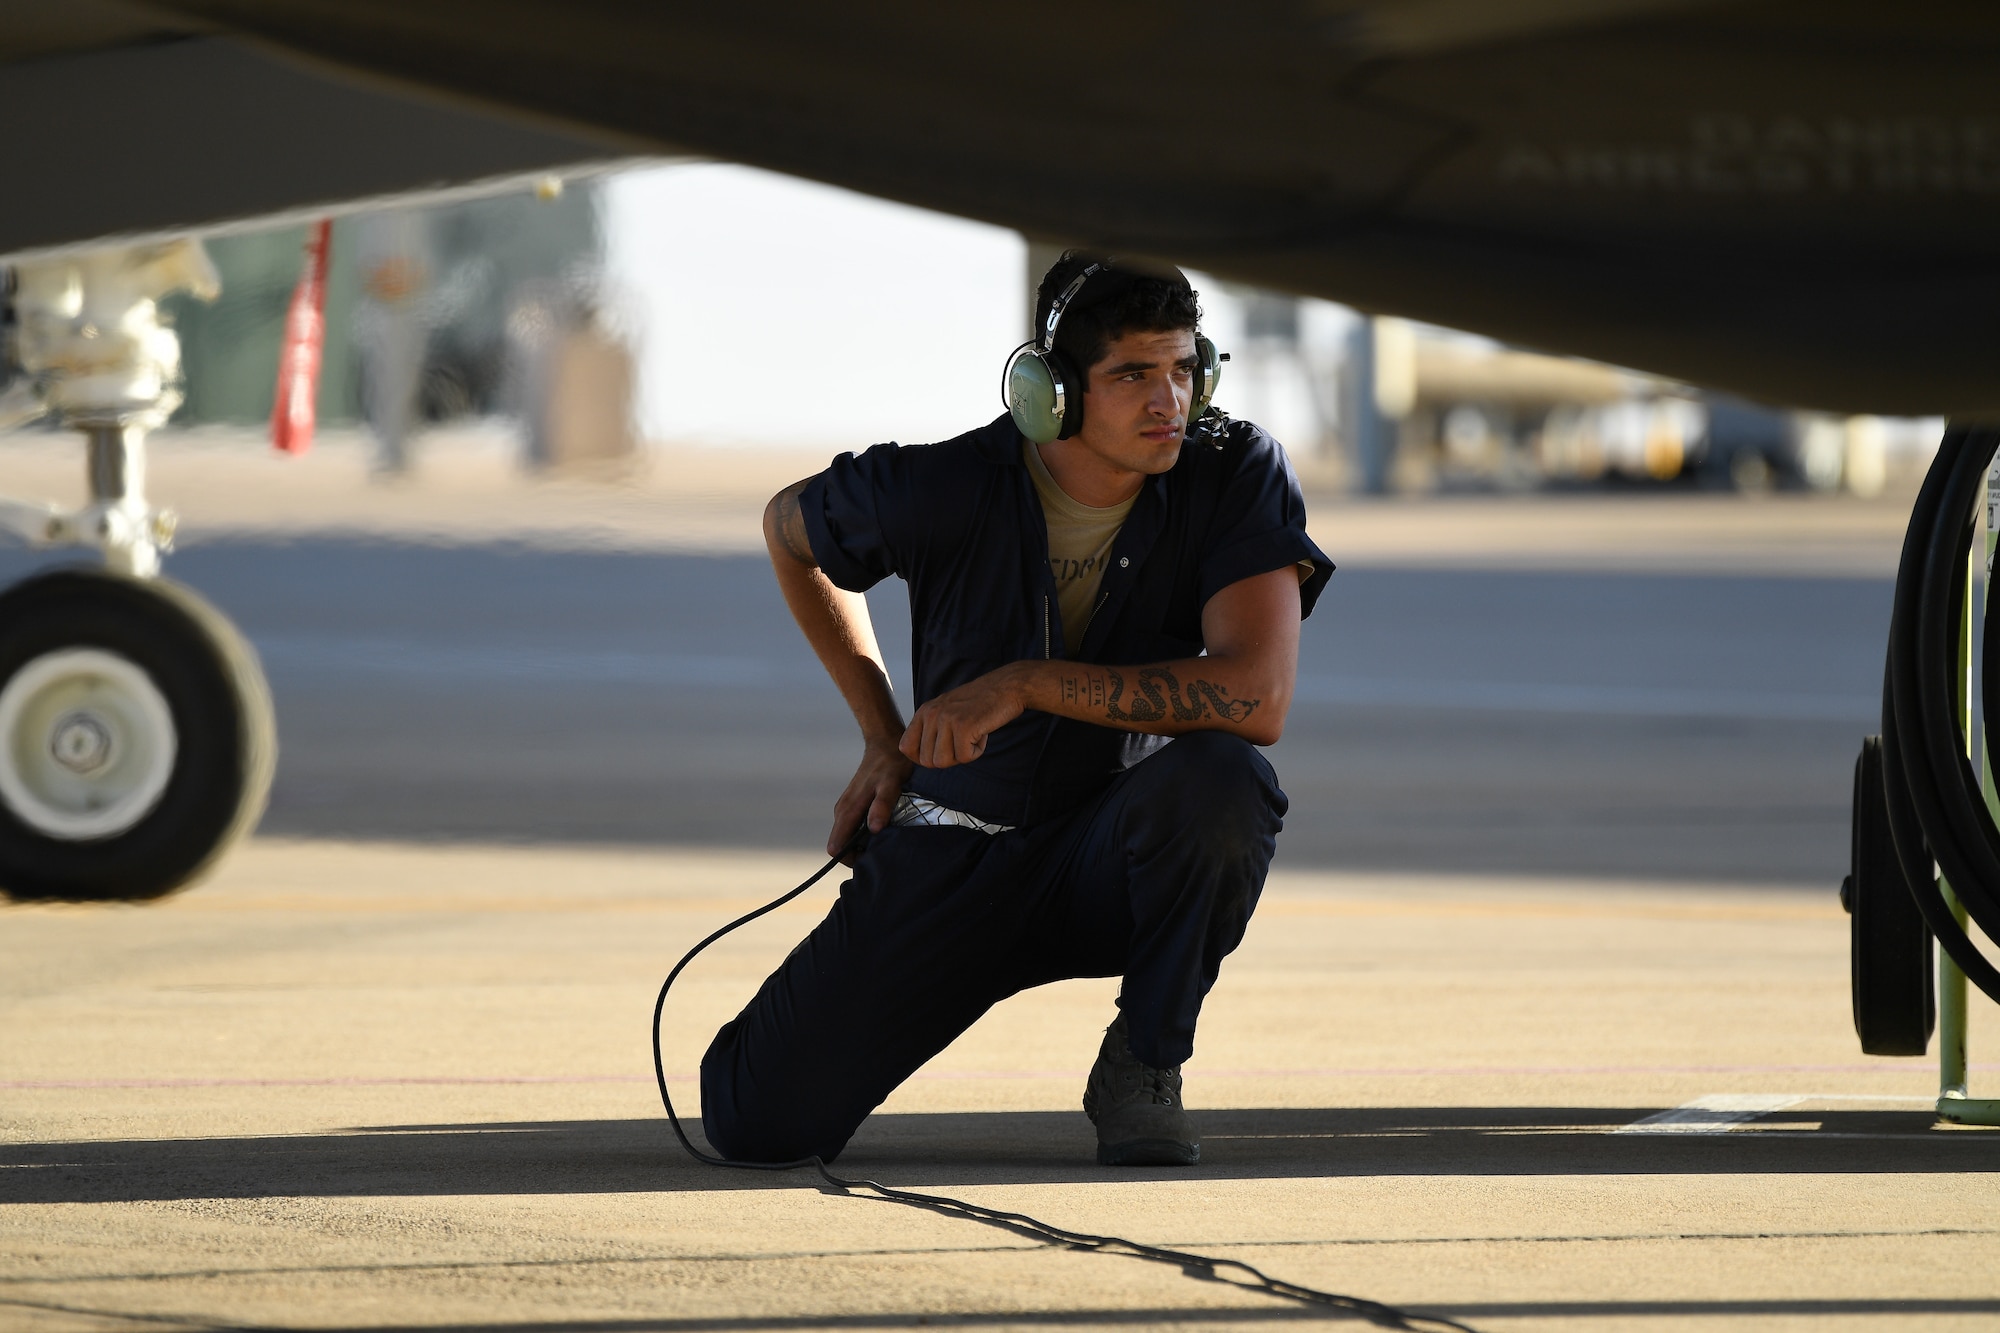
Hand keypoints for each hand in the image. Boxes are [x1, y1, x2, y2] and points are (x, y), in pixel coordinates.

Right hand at [830, 738, 913, 860]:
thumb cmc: (891, 763)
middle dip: (857, 854)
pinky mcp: (853, 803)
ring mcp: (846, 806)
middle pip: (840, 845)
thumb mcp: (892, 784)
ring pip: (846, 836)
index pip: (836, 847)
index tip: (872, 859)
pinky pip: (852, 826)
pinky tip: (882, 830)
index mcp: (848, 810)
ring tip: (885, 842)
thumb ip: (882, 806)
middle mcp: (842, 811)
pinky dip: (863, 834)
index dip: (850, 859)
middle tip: (882, 853)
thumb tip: (873, 829)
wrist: (885, 741)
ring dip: (861, 844)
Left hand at [900, 663, 1028, 769]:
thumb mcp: (946, 711)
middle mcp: (931, 714)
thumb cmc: (979, 703)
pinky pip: (964, 758)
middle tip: (963, 742)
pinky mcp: (963, 726)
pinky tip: (982, 734)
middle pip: (926, 761)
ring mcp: (946, 719)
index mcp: (924, 711)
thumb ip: (932, 731)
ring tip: (972, 736)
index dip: (922, 757)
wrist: (1006, 687)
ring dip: (962, 755)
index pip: (905, 747)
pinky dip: (976, 752)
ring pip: (942, 762)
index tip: (941, 751)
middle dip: (947, 759)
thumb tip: (923, 760)